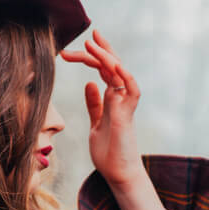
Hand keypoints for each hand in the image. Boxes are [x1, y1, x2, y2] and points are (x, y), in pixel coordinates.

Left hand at [59, 30, 163, 209]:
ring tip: (91, 43)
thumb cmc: (109, 152)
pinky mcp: (128, 114)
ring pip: (120, 73)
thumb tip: (88, 84)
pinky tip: (112, 63)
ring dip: (106, 56)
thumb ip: (94, 104)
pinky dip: (122, 75)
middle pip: (112, 66)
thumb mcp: (96, 123)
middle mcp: (120, 98)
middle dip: (100, 49)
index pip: (104, 70)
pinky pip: (131, 89)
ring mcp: (126, 105)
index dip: (94, 56)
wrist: (118, 174)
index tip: (77, 46)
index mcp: (112, 98)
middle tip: (86, 35)